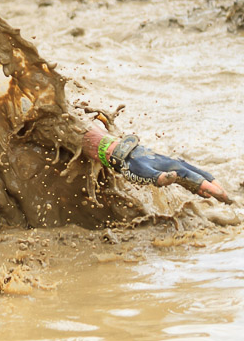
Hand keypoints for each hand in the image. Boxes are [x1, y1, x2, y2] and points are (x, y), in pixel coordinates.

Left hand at [109, 135, 232, 204]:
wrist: (125, 154)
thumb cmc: (133, 165)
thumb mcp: (143, 172)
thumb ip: (157, 177)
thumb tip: (174, 178)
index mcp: (174, 167)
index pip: (195, 179)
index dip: (209, 188)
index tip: (221, 195)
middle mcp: (177, 166)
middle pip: (200, 176)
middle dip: (215, 187)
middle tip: (227, 198)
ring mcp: (174, 167)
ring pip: (196, 177)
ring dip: (208, 186)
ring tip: (219, 195)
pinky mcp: (170, 170)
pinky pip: (188, 179)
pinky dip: (197, 185)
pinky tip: (201, 192)